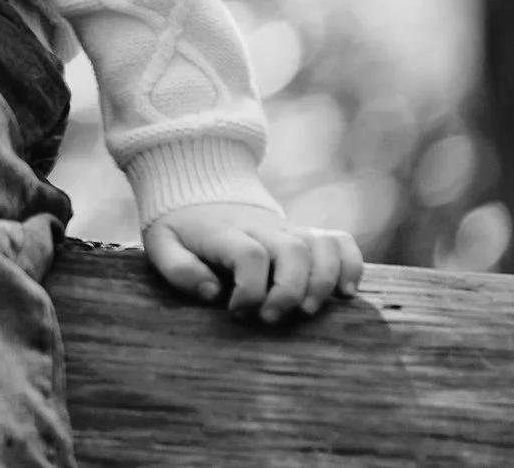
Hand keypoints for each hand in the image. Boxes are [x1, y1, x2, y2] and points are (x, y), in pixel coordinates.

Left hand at [144, 201, 362, 323]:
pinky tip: (346, 293)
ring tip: (310, 311)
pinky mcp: (304, 235)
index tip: (236, 312)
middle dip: (290, 291)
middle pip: (292, 251)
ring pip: (321, 245)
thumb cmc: (182, 230)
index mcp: (224, 232)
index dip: (249, 290)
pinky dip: (350, 264)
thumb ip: (179, 269)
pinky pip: (339, 240)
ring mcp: (287, 229)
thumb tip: (212, 293)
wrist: (200, 193)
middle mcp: (262, 228)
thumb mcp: (163, 245)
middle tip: (272, 320)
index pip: (249, 255)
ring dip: (324, 281)